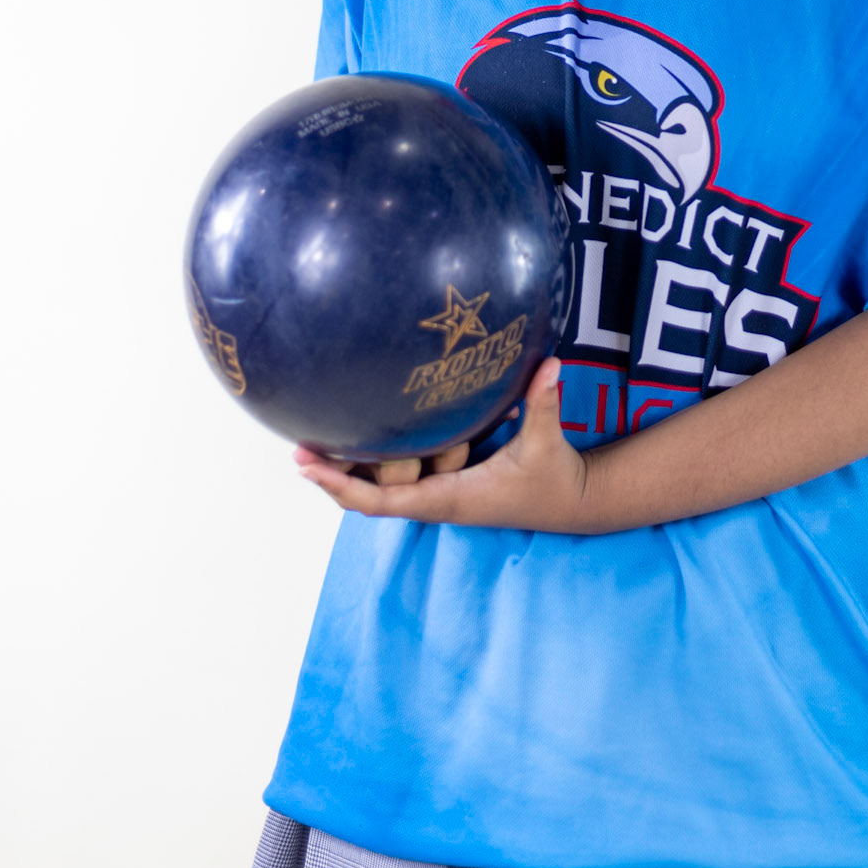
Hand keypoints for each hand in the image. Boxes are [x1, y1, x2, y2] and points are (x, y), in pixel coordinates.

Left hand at [292, 359, 598, 533]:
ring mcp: (437, 495)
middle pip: (367, 499)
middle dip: (332, 477)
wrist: (570, 503)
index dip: (341, 485)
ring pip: (379, 491)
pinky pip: (397, 481)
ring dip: (346, 473)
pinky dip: (370, 468)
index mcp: (449, 497)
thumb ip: (543, 403)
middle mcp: (435, 500)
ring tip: (311, 442)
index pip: (381, 500)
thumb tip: (549, 364)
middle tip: (297, 448)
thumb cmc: (553, 477)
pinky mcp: (445, 485)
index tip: (308, 466)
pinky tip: (356, 440)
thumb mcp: (547, 442)